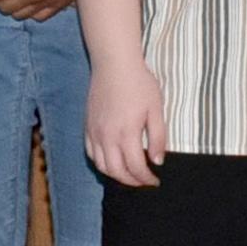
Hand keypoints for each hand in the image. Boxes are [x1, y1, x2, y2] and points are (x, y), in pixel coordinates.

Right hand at [82, 54, 167, 187]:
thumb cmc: (139, 83)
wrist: (114, 64)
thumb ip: (158, 137)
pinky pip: (91, 153)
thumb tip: (157, 161)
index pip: (136, 167)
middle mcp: (107, 137)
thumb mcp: (156, 109)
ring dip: (116, 175)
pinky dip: (102, 163)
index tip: (155, 180)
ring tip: (130, 175)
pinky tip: (113, 162)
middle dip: (132, 181)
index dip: (146, 178)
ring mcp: (95, 132)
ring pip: (102, 166)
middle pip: (117, 172)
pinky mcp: (88, 126)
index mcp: (127, 133)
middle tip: (144, 181)